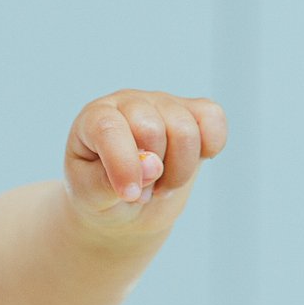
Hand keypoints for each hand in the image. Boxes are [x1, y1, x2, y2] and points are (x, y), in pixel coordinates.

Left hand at [63, 90, 227, 231]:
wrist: (125, 202)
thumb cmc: (100, 194)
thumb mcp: (91, 196)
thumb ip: (109, 181)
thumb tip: (153, 164)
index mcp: (94, 118)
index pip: (110, 129)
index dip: (123, 164)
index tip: (130, 195)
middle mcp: (128, 102)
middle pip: (152, 129)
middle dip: (153, 173)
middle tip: (142, 192)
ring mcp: (163, 103)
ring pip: (185, 131)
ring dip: (180, 171)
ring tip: (162, 185)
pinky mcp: (193, 111)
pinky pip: (212, 118)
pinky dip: (210, 146)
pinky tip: (190, 164)